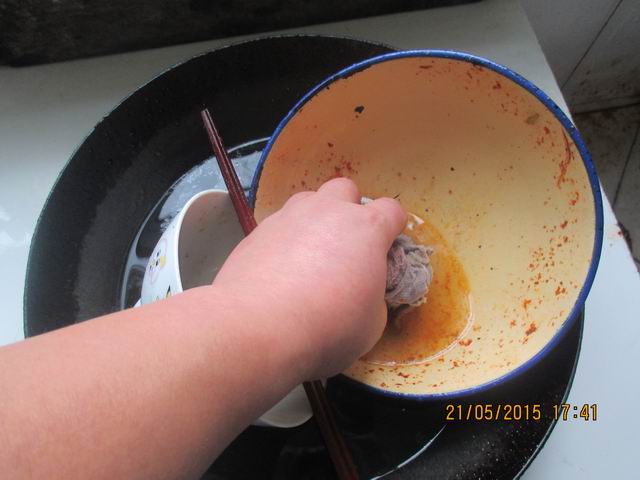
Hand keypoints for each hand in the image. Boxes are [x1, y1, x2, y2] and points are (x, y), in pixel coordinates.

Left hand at [213, 178, 406, 379]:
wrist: (258, 327)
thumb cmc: (327, 326)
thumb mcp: (371, 323)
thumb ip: (373, 295)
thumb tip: (364, 292)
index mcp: (366, 229)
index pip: (391, 210)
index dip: (392, 228)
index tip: (385, 248)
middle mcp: (327, 211)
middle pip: (345, 190)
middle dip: (349, 210)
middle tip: (345, 246)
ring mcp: (288, 216)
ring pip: (307, 201)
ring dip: (314, 221)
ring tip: (308, 256)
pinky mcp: (257, 231)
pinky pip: (278, 225)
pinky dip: (284, 241)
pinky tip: (278, 271)